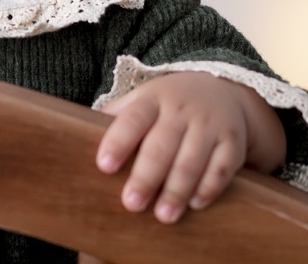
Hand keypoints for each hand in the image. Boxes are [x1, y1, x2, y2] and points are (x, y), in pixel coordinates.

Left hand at [95, 71, 284, 223]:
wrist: (220, 90)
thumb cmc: (167, 105)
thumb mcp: (142, 101)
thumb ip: (117, 117)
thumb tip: (76, 136)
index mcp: (152, 99)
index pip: (132, 119)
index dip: (118, 141)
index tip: (104, 166)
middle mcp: (181, 110)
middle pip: (162, 145)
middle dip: (146, 176)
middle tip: (131, 204)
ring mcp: (209, 124)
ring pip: (192, 159)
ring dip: (177, 190)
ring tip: (163, 216)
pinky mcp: (232, 141)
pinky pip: (222, 167)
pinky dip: (209, 187)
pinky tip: (195, 203)